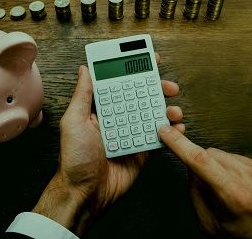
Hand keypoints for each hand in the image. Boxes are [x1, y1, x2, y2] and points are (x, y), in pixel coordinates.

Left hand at [33, 56, 184, 233]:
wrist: (86, 193)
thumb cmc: (75, 160)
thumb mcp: (74, 121)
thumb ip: (83, 95)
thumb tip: (84, 69)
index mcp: (101, 110)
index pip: (120, 85)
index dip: (134, 71)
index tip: (147, 59)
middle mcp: (118, 120)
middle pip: (142, 98)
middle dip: (157, 89)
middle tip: (169, 86)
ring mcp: (132, 135)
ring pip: (154, 116)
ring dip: (167, 110)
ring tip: (174, 110)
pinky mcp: (143, 151)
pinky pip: (160, 138)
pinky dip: (172, 132)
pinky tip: (177, 127)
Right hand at [158, 126, 251, 238]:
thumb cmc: (248, 238)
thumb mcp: (213, 226)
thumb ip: (197, 196)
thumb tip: (191, 170)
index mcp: (234, 195)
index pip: (200, 161)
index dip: (180, 144)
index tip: (166, 132)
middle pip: (213, 154)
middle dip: (204, 164)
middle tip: (209, 186)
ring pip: (230, 156)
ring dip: (223, 168)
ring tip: (232, 191)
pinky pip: (248, 161)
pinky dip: (240, 171)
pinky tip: (246, 189)